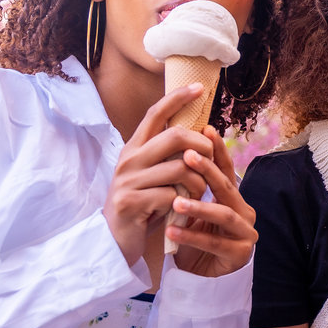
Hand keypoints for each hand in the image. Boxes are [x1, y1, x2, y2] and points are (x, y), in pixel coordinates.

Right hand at [105, 83, 217, 265]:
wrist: (116, 240)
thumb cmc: (144, 204)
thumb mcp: (154, 174)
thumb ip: (168, 155)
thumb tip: (201, 133)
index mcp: (134, 148)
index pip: (155, 113)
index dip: (178, 98)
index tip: (200, 88)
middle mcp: (128, 159)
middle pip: (175, 136)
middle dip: (202, 147)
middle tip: (211, 162)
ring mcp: (127, 180)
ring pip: (181, 167)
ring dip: (199, 182)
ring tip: (197, 193)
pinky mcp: (130, 202)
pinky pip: (172, 194)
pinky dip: (185, 202)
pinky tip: (182, 209)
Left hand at [168, 129, 257, 277]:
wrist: (200, 280)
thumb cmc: (194, 241)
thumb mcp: (191, 211)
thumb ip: (190, 188)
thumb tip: (176, 151)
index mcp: (234, 199)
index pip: (227, 169)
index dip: (218, 150)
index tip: (205, 129)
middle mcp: (244, 212)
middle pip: (227, 187)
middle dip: (208, 170)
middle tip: (187, 156)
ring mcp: (246, 233)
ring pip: (223, 214)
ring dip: (199, 206)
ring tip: (176, 201)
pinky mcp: (240, 253)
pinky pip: (214, 242)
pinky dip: (192, 235)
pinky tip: (172, 231)